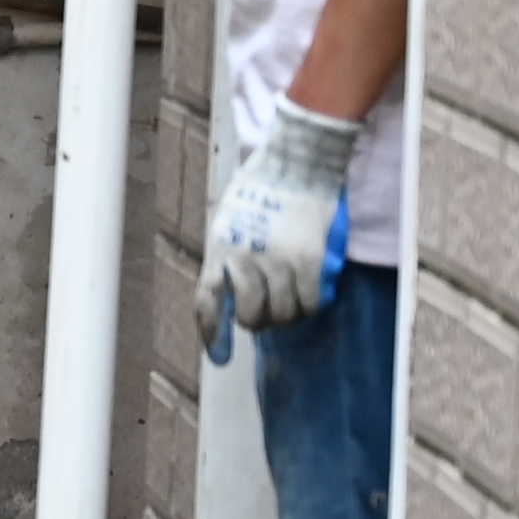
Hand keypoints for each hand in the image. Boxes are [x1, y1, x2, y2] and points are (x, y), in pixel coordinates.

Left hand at [206, 76, 357, 336]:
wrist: (295, 165)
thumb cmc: (259, 190)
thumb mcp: (228, 222)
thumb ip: (227, 256)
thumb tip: (230, 292)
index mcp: (220, 249)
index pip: (208, 300)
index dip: (212, 332)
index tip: (217, 354)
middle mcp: (245, 259)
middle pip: (251, 316)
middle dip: (257, 322)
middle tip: (264, 315)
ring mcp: (278, 261)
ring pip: (283, 314)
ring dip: (286, 317)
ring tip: (288, 305)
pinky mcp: (308, 260)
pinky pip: (310, 303)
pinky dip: (310, 306)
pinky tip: (309, 297)